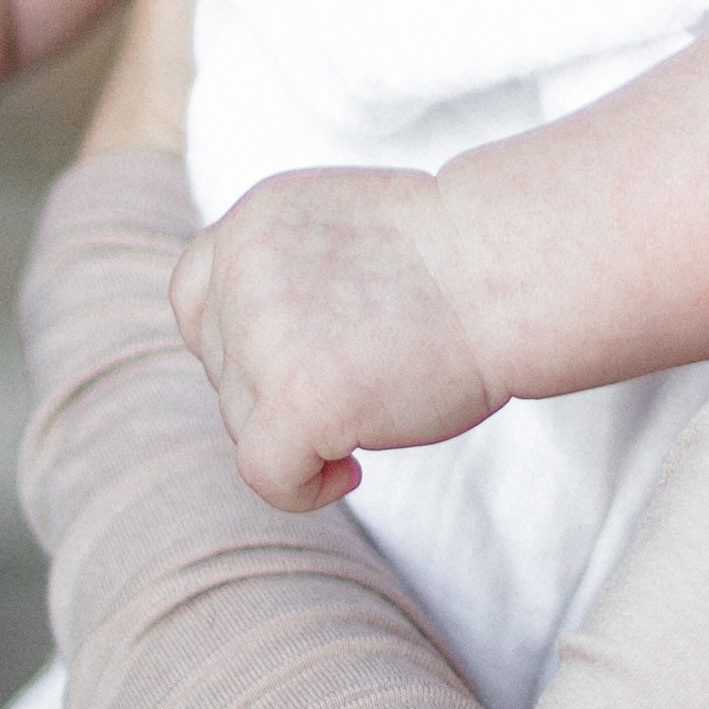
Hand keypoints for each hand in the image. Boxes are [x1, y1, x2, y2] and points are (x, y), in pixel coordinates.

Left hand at [172, 170, 501, 511]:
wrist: (512, 266)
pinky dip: (301, 488)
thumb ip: (284, 277)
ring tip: (382, 397)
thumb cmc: (457, 260)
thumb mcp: (342, 238)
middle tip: (368, 376)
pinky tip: (350, 470)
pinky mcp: (295, 395)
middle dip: (281, 388)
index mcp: (254, 220)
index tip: (305, 354)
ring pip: (244, 422)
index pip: (197, 297)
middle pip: (223, 367)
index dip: (241, 341)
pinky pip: (266, 473)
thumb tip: (255, 359)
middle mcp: (241, 267)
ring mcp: (262, 332)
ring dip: (304, 429)